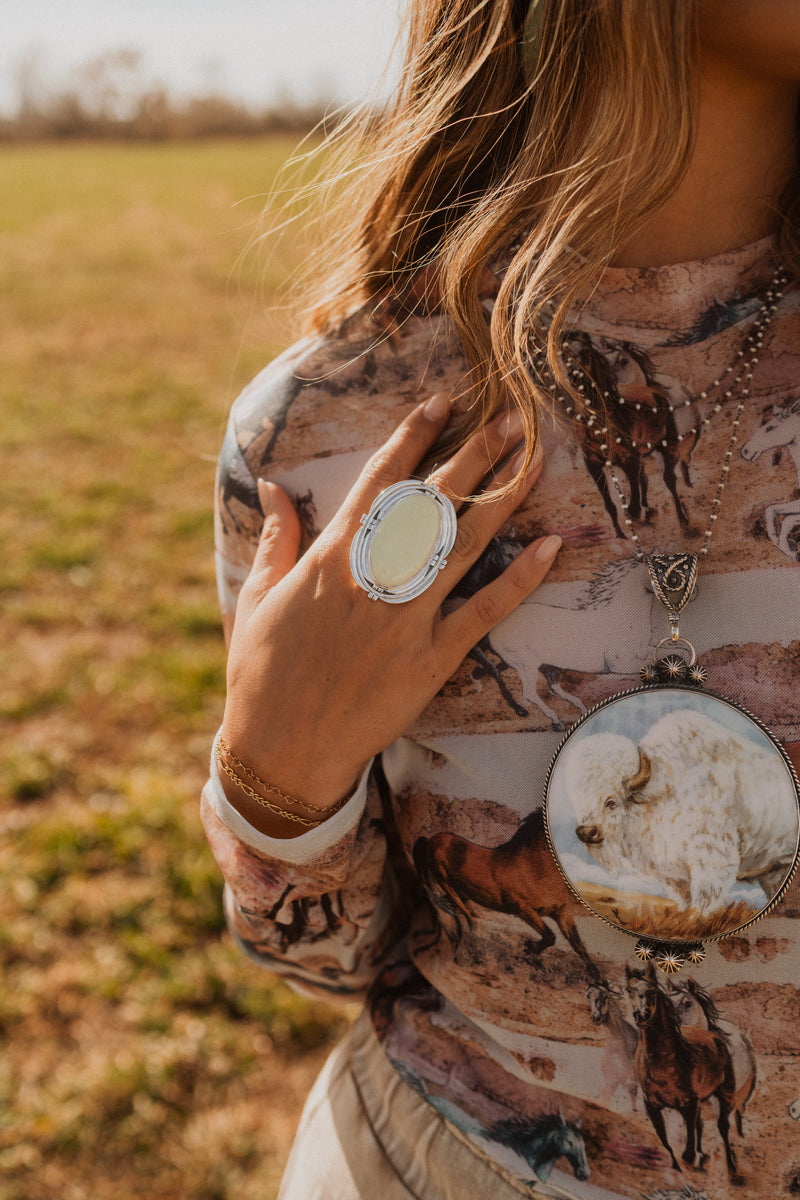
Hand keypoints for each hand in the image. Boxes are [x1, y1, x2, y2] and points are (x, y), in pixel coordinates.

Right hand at [220, 394, 560, 835]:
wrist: (280, 750)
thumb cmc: (261, 673)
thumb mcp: (256, 597)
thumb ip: (276, 537)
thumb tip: (272, 486)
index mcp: (331, 558)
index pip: (380, 480)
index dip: (414, 437)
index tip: (443, 403)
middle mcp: (374, 577)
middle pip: (434, 501)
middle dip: (475, 454)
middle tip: (512, 418)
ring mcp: (406, 617)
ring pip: (465, 544)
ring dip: (504, 497)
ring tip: (535, 458)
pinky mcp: (431, 660)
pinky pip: (483, 612)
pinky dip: (518, 579)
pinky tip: (550, 547)